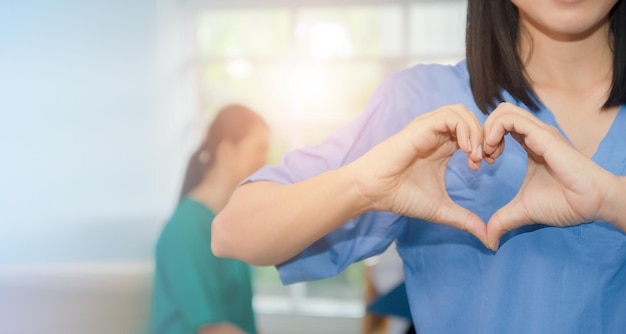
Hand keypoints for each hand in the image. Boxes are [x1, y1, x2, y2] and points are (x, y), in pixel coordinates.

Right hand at [350, 104, 487, 245]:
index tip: (486, 166)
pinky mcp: (421, 127)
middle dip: (485, 136)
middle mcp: (436, 134)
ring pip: (462, 112)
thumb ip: (465, 220)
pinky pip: (450, 117)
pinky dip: (464, 130)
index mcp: (443, 147)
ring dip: (476, 131)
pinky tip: (465, 151)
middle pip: (471, 118)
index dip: (486, 145)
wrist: (374, 191)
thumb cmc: (400, 196)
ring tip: (475, 156)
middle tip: (486, 159)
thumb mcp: (441, 209)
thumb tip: (488, 239)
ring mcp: (428, 128)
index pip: (473, 132)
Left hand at [483, 102, 616, 249]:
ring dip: (486, 130)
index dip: (484, 141)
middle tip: (481, 157)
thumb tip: (488, 240)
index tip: (481, 164)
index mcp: (529, 144)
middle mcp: (533, 134)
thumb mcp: (523, 211)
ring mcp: (538, 132)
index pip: (500, 127)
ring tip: (487, 154)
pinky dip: (494, 131)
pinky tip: (493, 151)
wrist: (593, 202)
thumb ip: (503, 221)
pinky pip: (511, 120)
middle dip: (482, 132)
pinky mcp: (542, 135)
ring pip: (503, 111)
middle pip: (499, 113)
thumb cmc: (565, 202)